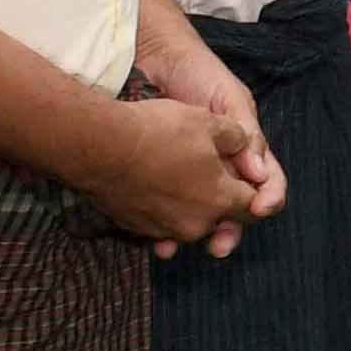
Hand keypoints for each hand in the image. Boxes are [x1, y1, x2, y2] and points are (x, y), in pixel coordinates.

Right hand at [86, 92, 270, 256]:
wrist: (100, 145)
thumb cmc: (159, 131)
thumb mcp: (208, 121)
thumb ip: (237, 137)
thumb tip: (244, 146)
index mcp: (221, 199)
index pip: (251, 205)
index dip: (251, 188)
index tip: (241, 174)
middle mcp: (196, 224)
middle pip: (220, 218)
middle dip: (220, 199)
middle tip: (208, 174)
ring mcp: (164, 230)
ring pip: (188, 222)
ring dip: (189, 205)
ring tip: (178, 176)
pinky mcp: (136, 228)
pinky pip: (158, 222)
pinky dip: (161, 208)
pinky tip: (152, 183)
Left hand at [130, 19, 290, 235]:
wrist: (150, 58)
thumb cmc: (195, 71)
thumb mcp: (227, 98)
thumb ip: (245, 133)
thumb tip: (258, 173)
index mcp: (245, 147)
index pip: (267, 181)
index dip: (268, 197)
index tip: (259, 208)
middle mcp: (221, 164)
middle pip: (234, 208)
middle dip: (230, 229)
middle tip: (219, 246)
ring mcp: (190, 172)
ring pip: (200, 215)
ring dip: (196, 234)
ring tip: (180, 246)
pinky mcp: (160, 176)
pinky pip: (167, 208)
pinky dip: (163, 227)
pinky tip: (156, 238)